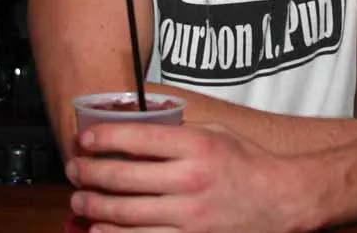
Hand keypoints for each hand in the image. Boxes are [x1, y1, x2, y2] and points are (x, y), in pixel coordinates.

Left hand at [65, 122, 313, 232]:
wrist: (282, 200)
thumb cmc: (247, 163)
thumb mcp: (215, 133)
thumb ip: (176, 134)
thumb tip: (131, 134)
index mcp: (197, 146)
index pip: (137, 137)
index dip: (102, 137)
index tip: (84, 138)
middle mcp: (191, 180)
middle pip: (123, 177)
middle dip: (89, 173)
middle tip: (74, 170)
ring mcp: (191, 216)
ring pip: (125, 214)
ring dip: (93, 208)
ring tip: (78, 201)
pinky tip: (98, 230)